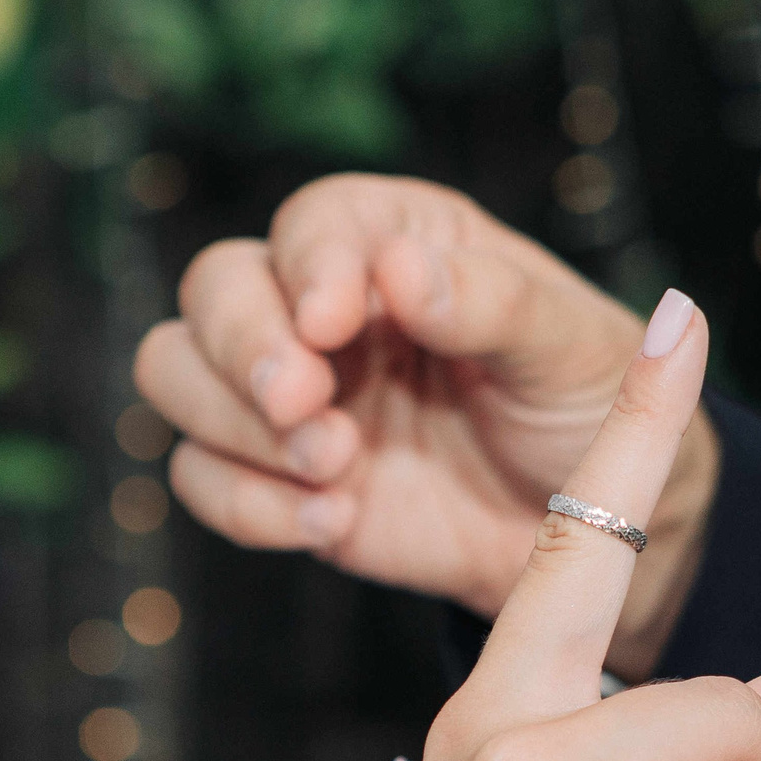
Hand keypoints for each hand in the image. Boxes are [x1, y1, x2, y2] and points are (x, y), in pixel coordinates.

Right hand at [134, 175, 710, 679]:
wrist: (584, 533)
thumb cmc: (584, 410)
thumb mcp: (567, 346)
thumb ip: (493, 302)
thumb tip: (400, 268)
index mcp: (395, 241)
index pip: (312, 226)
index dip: (308, 269)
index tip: (332, 321)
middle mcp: (324, 309)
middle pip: (214, 288)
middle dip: (242, 347)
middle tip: (303, 404)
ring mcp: (290, 394)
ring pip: (176, 372)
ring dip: (234, 424)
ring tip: (335, 466)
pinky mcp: (272, 477)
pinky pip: (200, 477)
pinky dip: (249, 504)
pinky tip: (334, 520)